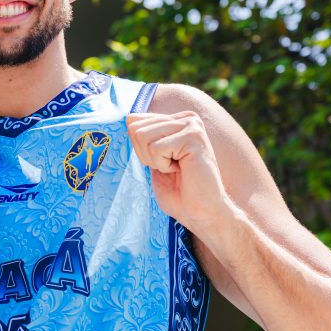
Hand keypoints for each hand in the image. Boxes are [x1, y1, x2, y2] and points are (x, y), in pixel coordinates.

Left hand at [125, 110, 231, 233]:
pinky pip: (156, 148)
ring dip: (154, 161)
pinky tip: (182, 170)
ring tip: (176, 168)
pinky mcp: (193, 136)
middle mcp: (186, 117)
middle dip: (145, 155)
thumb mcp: (153, 160)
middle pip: (135, 128)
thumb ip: (144, 137)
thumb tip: (129, 118)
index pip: (133, 121)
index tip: (162, 162)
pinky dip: (163, 165)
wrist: (202, 213)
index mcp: (176, 120)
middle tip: (170, 168)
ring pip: (142, 136)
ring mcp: (191, 125)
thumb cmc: (178, 192)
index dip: (139, 149)